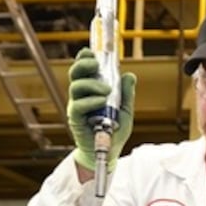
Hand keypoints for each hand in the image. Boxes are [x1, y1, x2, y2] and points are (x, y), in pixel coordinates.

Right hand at [66, 47, 136, 172]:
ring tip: (107, 91)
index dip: (85, 58)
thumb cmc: (115, 130)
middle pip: (76, 73)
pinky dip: (90, 101)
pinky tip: (101, 102)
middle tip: (96, 64)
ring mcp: (77, 106)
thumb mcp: (125, 110)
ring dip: (92, 84)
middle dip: (84, 64)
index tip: (93, 53)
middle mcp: (81, 95)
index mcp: (91, 89)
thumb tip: (129, 75)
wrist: (109, 151)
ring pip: (76, 86)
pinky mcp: (76, 119)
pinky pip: (78, 106)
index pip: (83, 69)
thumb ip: (126, 93)